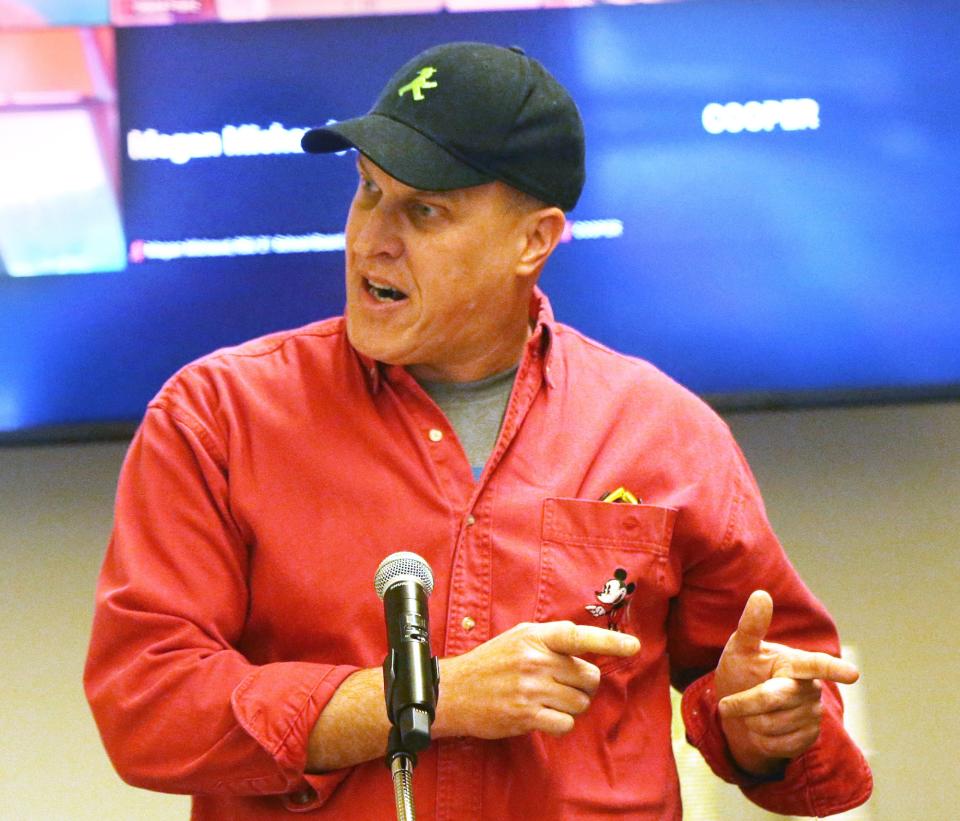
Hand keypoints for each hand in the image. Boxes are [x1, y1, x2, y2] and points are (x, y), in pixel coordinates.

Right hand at [434, 621, 639, 739]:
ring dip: (571, 706)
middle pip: (587, 677)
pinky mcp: (526, 715)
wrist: (454, 692)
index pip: (578, 636)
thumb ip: (551, 640)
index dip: (609, 641)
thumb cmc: (490, 663)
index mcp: (535, 637)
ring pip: (580, 702)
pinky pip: (565, 724)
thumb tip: (587, 647)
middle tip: (563, 685)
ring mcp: (531, 688)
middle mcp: (535, 660)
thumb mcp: (518, 638)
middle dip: (582, 685)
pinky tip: (542, 716)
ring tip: (548, 700)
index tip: (633, 647)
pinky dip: (560, 723)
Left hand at [715, 590, 858, 775]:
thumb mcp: (740, 649)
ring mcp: (812, 714)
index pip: (816, 664)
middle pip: (774, 698)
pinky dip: (760, 740)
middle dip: (745, 703)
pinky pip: (779, 745)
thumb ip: (751, 626)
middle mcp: (810, 687)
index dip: (833, 669)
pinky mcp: (809, 738)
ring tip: (752, 713)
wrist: (740, 712)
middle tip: (728, 704)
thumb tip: (761, 594)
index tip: (852, 674)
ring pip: (774, 724)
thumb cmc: (742, 672)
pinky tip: (761, 730)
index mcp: (796, 662)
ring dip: (751, 722)